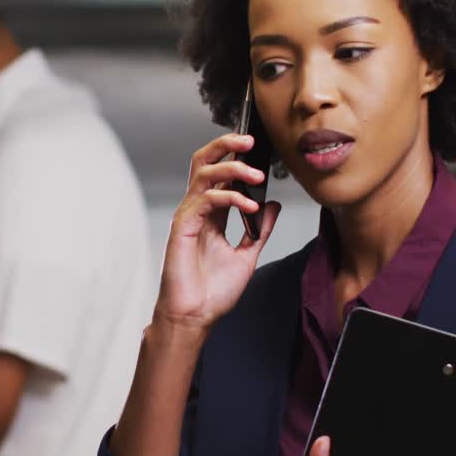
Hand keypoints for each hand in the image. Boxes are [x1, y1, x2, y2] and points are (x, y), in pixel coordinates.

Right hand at [154, 133, 280, 339]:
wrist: (196, 316)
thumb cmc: (213, 291)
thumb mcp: (247, 255)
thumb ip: (259, 229)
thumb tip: (272, 204)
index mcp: (211, 214)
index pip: (220, 172)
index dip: (236, 155)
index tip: (259, 148)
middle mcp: (198, 209)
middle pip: (204, 161)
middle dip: (226, 144)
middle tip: (251, 140)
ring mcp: (189, 216)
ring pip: (204, 173)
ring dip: (232, 168)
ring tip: (256, 175)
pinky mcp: (183, 226)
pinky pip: (206, 199)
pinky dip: (230, 197)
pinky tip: (248, 206)